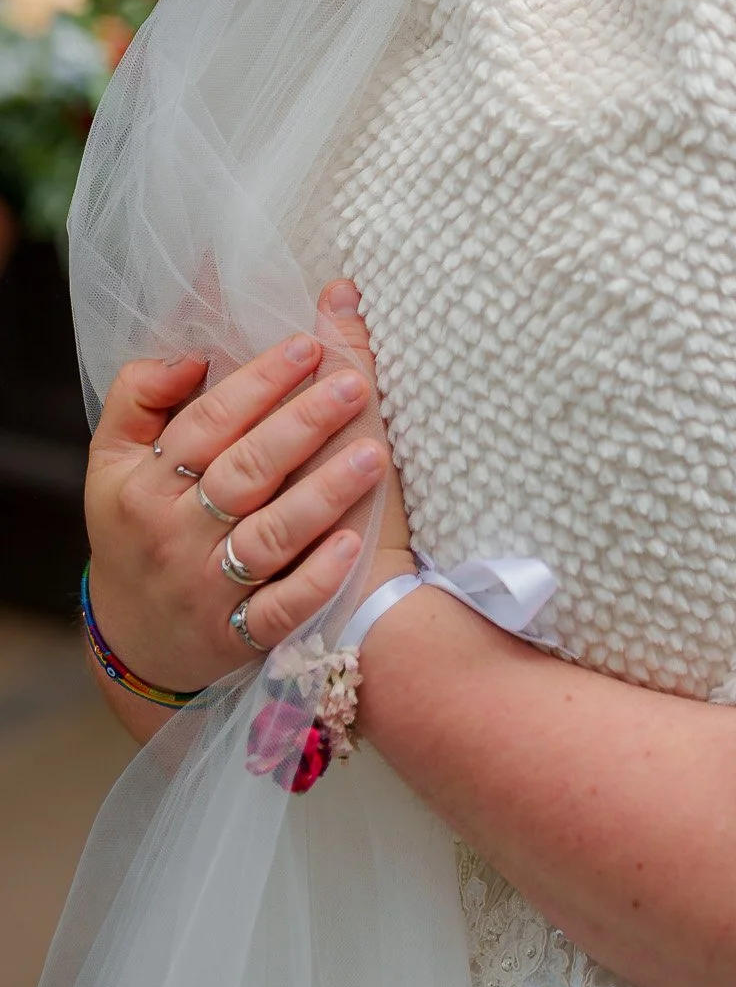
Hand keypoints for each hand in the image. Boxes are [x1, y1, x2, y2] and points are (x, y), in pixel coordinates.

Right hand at [84, 281, 395, 695]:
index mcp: (146, 485)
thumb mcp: (111, 461)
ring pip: (270, 536)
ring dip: (323, 495)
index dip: (258, 382)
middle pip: (245, 471)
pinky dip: (315, 579)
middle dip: (302, 424)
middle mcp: (175, 534)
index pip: (208, 423)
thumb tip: (192, 355)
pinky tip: (352, 544)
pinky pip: (279, 608)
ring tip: (374, 452)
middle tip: (354, 383)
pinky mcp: (238, 633)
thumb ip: (138, 397)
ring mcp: (208, 587)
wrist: (132, 642)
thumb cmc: (135, 528)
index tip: (308, 344)